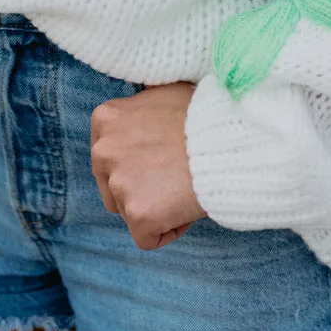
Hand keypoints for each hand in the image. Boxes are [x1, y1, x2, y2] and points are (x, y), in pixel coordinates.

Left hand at [91, 81, 206, 250]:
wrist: (227, 141)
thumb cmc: (203, 115)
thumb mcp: (164, 93)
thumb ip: (142, 107)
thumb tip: (144, 111)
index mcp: (105, 119)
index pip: (109, 154)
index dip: (138, 162)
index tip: (162, 159)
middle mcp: (103, 150)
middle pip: (112, 186)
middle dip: (140, 188)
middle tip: (174, 177)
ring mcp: (119, 184)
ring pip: (129, 212)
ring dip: (154, 207)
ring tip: (182, 189)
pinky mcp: (138, 214)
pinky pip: (147, 237)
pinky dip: (167, 230)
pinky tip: (185, 208)